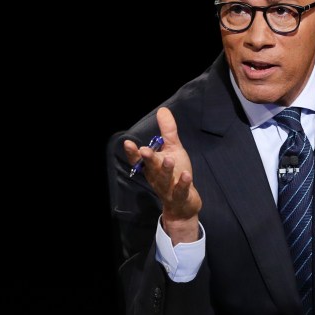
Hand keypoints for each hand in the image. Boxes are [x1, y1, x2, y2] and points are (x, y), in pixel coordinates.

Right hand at [124, 107, 201, 242]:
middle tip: (145, 150)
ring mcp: (168, 189)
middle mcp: (157, 177)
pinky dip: (183, 184)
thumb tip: (162, 109)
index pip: (139, 159)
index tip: (128, 143)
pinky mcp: (181, 197)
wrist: (183, 205)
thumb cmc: (176, 174)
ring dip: (166, 170)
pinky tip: (186, 175)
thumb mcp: (173, 150)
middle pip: (151, 168)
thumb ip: (168, 132)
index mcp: (152, 167)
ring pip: (165, 180)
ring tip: (169, 159)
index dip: (133, 153)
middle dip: (148, 159)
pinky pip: (181, 191)